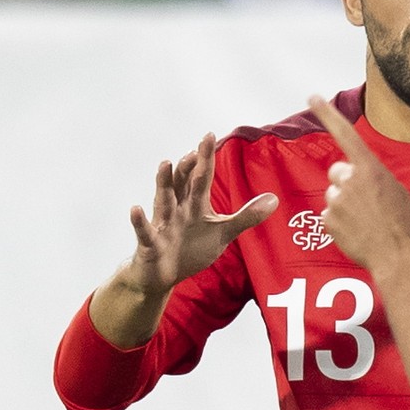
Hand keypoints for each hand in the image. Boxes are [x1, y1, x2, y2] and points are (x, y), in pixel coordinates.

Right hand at [121, 133, 277, 294]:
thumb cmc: (191, 248)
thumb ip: (246, 216)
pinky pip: (145, 232)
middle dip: (187, 167)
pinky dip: (140, 222)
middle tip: (193, 150)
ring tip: (165, 163)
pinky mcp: (150, 244)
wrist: (162, 275)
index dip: (204, 158)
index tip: (208, 135)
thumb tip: (274, 199)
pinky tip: (135, 209)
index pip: (201, 177)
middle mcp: (177, 209)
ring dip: (163, 183)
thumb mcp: (223, 232)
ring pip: (162, 201)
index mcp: (194, 204)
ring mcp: (162, 225)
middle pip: (181, 184)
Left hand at [307, 95, 409, 275]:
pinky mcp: (328, 221)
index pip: (344, 134)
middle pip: (337, 172)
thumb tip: (354, 177)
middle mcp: (349, 180)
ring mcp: (336, 201)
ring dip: (345, 206)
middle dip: (345, 182)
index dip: (327, 114)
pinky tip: (358, 233)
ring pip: (334, 196)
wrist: (398, 256)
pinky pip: (330, 217)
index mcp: (369, 168)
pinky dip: (341, 224)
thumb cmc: (403, 224)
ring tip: (366, 222)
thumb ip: (371, 177)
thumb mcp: (395, 190)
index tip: (312, 97)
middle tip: (364, 202)